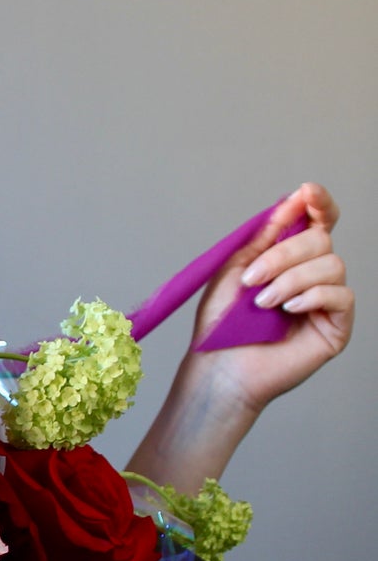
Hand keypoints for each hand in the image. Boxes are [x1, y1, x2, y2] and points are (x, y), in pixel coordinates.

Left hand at [127, 183, 353, 492]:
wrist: (218, 367)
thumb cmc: (221, 323)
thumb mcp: (236, 269)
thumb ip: (264, 236)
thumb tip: (293, 201)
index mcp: (288, 258)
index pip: (316, 221)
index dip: (318, 203)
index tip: (306, 193)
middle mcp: (312, 275)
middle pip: (321, 239)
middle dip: (283, 254)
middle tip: (252, 280)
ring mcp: (327, 300)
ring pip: (332, 265)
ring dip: (291, 279)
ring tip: (263, 303)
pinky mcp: (336, 326)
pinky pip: (341, 295)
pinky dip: (312, 296)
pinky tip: (288, 309)